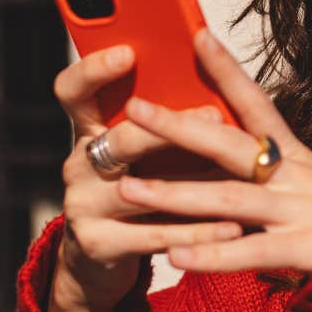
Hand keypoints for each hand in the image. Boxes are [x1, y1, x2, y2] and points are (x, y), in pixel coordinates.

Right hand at [49, 44, 244, 311]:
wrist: (104, 258)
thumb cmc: (142, 187)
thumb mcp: (147, 150)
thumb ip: (168, 119)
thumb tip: (219, 78)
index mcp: (89, 130)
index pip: (73, 90)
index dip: (93, 70)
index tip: (128, 52)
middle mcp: (78, 164)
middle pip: (118, 139)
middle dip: (167, 128)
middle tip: (214, 115)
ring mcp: (82, 206)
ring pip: (139, 190)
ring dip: (193, 184)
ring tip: (238, 177)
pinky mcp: (97, 245)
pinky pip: (153, 235)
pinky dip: (198, 232)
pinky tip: (234, 228)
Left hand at [112, 28, 311, 276]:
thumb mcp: (311, 178)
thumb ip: (269, 165)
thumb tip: (220, 143)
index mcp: (294, 154)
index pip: (256, 102)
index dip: (226, 69)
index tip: (197, 35)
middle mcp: (293, 176)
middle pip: (229, 144)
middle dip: (178, 126)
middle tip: (135, 110)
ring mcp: (297, 212)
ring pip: (228, 199)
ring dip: (175, 193)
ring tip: (129, 187)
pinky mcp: (302, 250)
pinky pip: (249, 253)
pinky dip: (211, 254)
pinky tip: (174, 257)